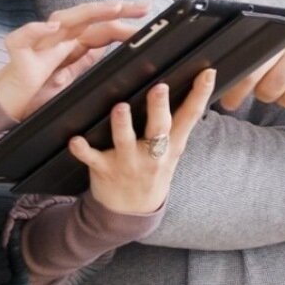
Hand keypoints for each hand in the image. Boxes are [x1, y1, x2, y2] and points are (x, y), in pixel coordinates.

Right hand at [0, 0, 149, 119]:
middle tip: (143, 7)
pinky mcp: (18, 54)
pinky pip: (24, 37)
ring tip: (113, 8)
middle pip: (88, 17)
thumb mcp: (68, 79)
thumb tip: (104, 50)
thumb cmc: (36, 93)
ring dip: (88, 12)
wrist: (6, 107)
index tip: (147, 19)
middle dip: (116, 10)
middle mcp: (57, 38)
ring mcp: (38, 43)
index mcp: (70, 43)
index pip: (101, 28)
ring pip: (63, 19)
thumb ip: (83, 62)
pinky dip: (36, 30)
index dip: (123, 24)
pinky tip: (53, 29)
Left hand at [67, 69, 214, 214]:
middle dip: (159, 108)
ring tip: (120, 108)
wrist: (133, 211)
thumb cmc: (154, 170)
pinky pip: (92, 159)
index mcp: (172, 144)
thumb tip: (193, 85)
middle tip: (159, 88)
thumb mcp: (174, 149)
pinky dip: (83, 150)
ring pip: (125, 141)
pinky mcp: (105, 170)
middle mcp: (153, 153)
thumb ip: (181, 122)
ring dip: (122, 125)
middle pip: (159, 128)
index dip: (201, 94)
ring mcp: (128, 162)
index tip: (208, 73)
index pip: (190, 116)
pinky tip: (76, 140)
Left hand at [218, 16, 284, 110]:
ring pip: (275, 89)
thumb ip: (249, 47)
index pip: (245, 51)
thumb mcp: (272, 38)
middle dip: (240, 92)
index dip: (231, 73)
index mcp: (274, 25)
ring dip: (267, 95)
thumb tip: (211, 70)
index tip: (217, 87)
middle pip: (257, 74)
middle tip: (231, 101)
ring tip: (268, 88)